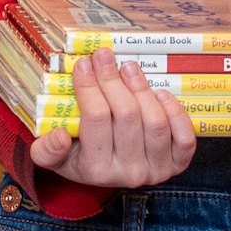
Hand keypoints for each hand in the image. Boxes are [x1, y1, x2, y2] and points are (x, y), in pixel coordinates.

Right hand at [30, 48, 196, 187]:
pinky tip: (159, 92)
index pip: (95, 118)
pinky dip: (175, 112)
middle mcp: (128, 174)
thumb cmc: (77, 156)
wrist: (104, 173)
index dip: (90, 85)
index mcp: (95, 170)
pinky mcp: (177, 164)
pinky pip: (184, 137)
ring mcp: (156, 170)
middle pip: (127, 115)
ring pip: (155, 121)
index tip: (84, 63)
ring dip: (142, 88)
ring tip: (128, 68)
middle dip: (113, 79)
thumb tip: (58, 136)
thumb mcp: (52, 156)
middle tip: (104, 56)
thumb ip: (46, 150)